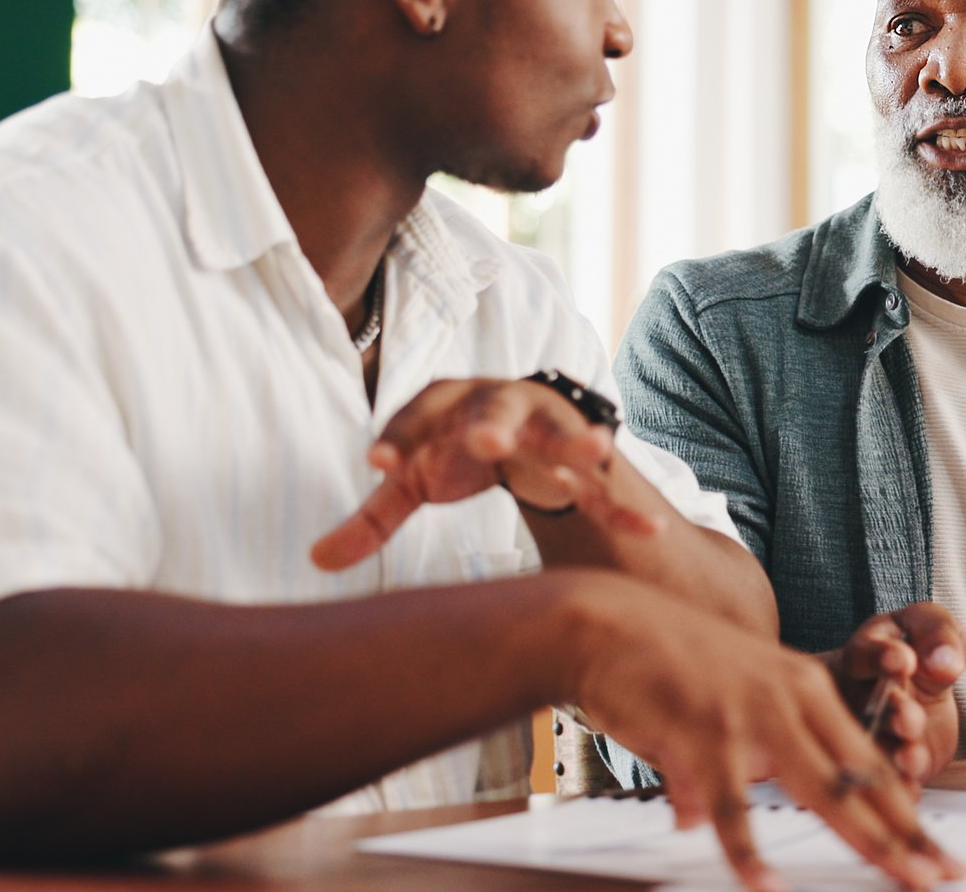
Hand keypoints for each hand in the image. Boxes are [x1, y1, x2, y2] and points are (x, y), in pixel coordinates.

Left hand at [311, 377, 660, 570]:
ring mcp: (544, 428)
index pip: (417, 413)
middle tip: (487, 440)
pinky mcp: (578, 460)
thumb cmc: (454, 450)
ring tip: (596, 451)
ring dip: (577, 442)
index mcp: (447, 403)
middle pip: (493, 408)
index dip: (398, 436)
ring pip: (560, 432)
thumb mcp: (414, 481)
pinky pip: (602, 485)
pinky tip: (649, 528)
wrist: (522, 422)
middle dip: (491, 423)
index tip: (377, 464)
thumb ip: (371, 519)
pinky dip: (623, 504)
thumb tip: (315, 561)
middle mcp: (497, 405)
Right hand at [571, 579, 965, 891]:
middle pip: (865, 777)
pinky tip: (767, 887)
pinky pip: (735, 808)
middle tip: (942, 875)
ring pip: (827, 790)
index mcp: (804, 688)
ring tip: (901, 879)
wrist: (604, 622)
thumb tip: (701, 819)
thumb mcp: (713, 709)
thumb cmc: (656, 662)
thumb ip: (716, 767)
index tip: (936, 850)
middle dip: (908, 833)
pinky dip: (751, 852)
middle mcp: (792, 699)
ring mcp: (754, 715)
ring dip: (870, 841)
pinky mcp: (707, 733)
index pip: (869, 757)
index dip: (905, 808)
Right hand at [830, 603, 965, 784]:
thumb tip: (943, 661)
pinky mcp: (886, 763)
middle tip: (908, 716)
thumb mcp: (931, 628)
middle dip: (892, 713)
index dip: (882, 657)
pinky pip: (889, 777)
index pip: (867, 654)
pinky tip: (912, 788)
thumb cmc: (918, 651)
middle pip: (870, 706)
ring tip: (912, 757)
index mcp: (865, 655)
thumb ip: (938, 635)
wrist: (914, 685)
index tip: (903, 660)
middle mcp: (860, 696)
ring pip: (876, 747)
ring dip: (895, 754)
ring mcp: (870, 732)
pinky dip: (901, 785)